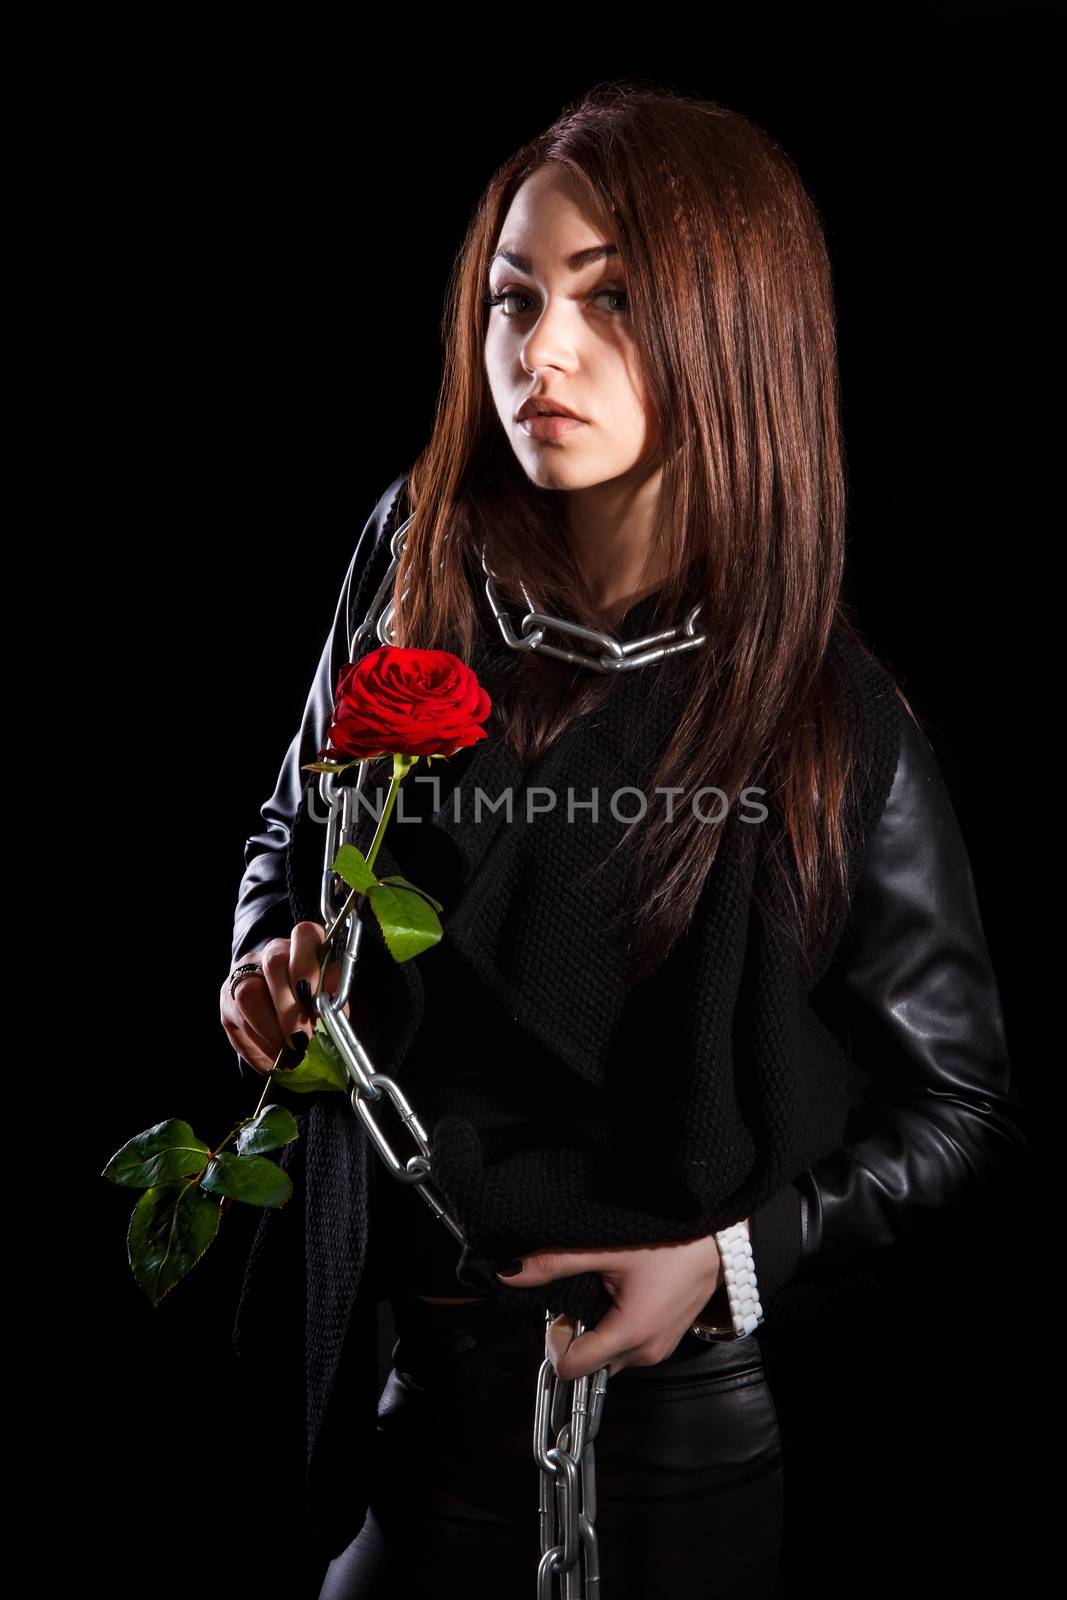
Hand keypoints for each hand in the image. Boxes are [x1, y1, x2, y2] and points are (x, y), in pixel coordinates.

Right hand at [220, 921, 349, 1074]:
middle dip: (289, 1007)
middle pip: (274, 963)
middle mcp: (269, 952)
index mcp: (303, 943)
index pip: (304, 935)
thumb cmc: (312, 1001)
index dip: (307, 964)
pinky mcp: (226, 1000)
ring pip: (249, 994)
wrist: (280, 1010)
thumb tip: (333, 1002)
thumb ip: (334, 995)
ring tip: (289, 1055)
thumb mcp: (329, 996)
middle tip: (302, 1039)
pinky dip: (260, 1044)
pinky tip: (275, 1057)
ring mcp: (243, 973)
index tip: (311, 996)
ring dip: (271, 1031)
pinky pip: (238, 1020)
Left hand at [496, 1235, 723, 1379]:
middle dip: (577, 1335)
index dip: (556, 1338)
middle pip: (591, 1364)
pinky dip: (618, 1327)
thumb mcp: (606, 1247)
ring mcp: (661, 1348)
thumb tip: (509, 1272)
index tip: (561, 1307)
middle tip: (582, 1293)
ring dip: (598, 1331)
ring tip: (602, 1289)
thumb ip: (555, 1262)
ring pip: (610, 1355)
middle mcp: (647, 1353)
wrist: (721, 1234)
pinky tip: (623, 1292)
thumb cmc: (669, 1239)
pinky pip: (631, 1345)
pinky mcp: (669, 1338)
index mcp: (631, 1335)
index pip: (572, 1367)